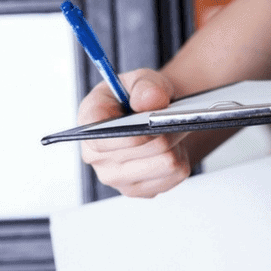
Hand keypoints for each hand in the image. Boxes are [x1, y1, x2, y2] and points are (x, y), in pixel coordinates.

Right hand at [78, 68, 195, 197]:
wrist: (151, 120)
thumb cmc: (139, 98)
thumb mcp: (142, 80)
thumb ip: (146, 84)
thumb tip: (151, 101)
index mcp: (88, 123)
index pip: (103, 139)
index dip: (133, 134)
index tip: (153, 121)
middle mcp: (95, 156)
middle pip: (146, 148)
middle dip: (167, 130)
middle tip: (178, 117)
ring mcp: (117, 178)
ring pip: (166, 163)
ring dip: (177, 144)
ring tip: (173, 130)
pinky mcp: (140, 190)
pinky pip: (176, 176)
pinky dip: (182, 159)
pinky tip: (173, 148)